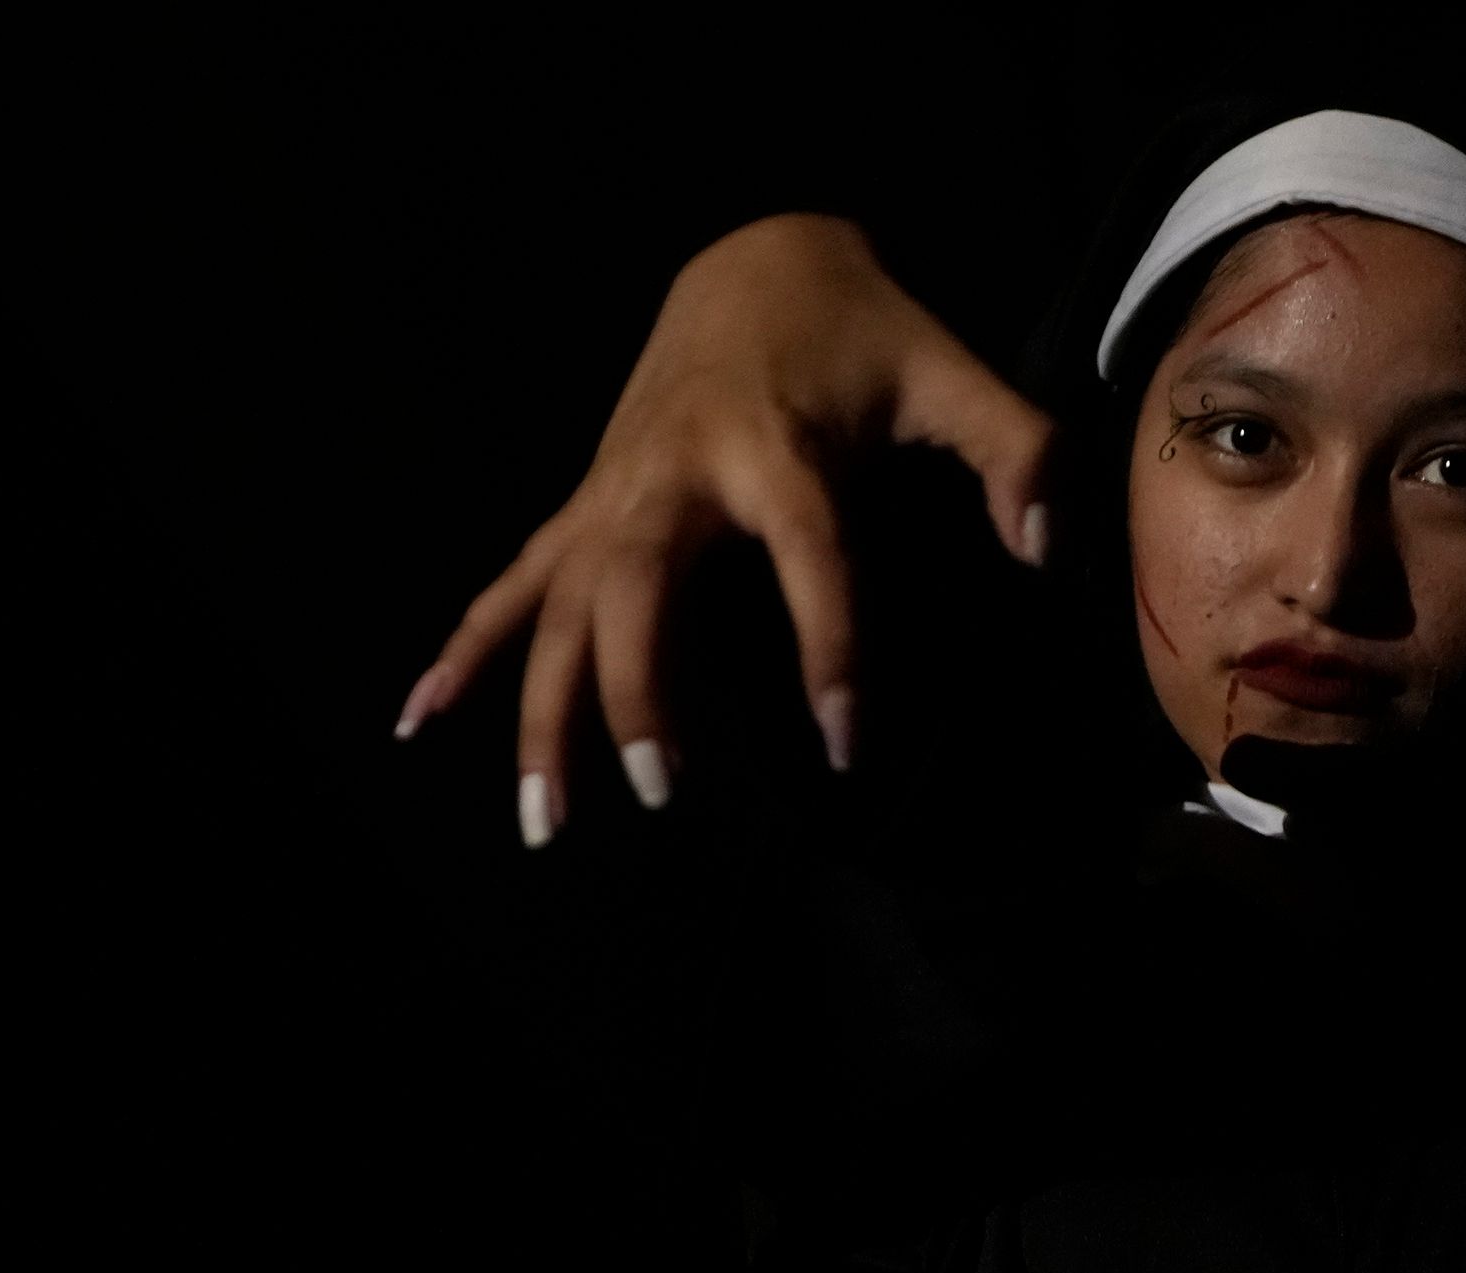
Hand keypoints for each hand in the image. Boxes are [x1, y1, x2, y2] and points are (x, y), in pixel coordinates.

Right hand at [394, 215, 1054, 845]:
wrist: (754, 261)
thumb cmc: (860, 331)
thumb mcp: (949, 372)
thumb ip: (1014, 452)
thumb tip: (1044, 544)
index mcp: (774, 447)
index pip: (807, 559)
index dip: (828, 649)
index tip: (845, 741)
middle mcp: (678, 474)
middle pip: (640, 590)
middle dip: (637, 689)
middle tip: (656, 789)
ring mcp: (617, 493)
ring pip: (559, 609)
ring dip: (541, 710)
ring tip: (544, 817)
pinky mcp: (588, 507)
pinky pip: (514, 585)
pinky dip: (467, 651)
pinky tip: (421, 718)